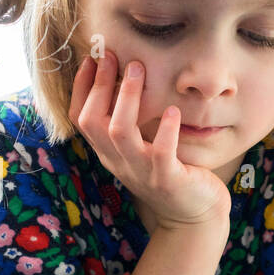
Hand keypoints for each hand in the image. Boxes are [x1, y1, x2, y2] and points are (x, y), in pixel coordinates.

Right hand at [69, 50, 230, 229]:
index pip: (81, 119)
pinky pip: (161, 153)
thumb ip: (132, 124)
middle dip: (99, 85)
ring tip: (138, 70)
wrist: (193, 218)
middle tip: (113, 56)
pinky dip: (166, 130)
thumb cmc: (171, 174)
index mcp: (109, 153)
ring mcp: (141, 172)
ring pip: (120, 132)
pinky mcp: (167, 179)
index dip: (81, 88)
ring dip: (127, 98)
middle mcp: (118, 162)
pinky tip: (173, 111)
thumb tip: (127, 79)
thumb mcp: (142, 149)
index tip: (91, 59)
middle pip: (93, 121)